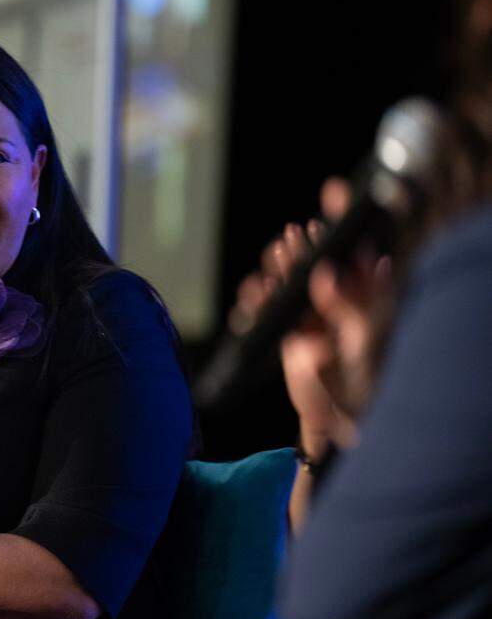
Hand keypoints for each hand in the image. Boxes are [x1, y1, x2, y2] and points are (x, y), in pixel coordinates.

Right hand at [227, 177, 389, 454]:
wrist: (338, 424)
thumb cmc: (364, 386)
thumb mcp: (364, 345)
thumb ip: (349, 308)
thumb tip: (326, 273)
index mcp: (365, 300)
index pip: (353, 252)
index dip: (344, 222)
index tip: (334, 194)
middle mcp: (338, 304)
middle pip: (316, 261)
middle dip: (302, 247)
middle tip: (291, 239)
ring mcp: (311, 318)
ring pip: (290, 281)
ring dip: (278, 270)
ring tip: (273, 263)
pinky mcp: (287, 334)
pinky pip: (267, 309)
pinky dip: (256, 301)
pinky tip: (253, 296)